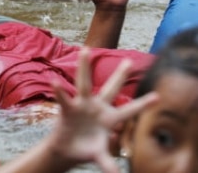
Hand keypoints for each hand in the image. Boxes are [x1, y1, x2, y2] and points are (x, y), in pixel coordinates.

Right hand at [48, 48, 157, 172]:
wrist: (67, 149)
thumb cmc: (86, 149)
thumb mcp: (99, 155)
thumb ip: (107, 163)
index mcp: (109, 119)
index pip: (129, 111)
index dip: (142, 104)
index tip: (158, 96)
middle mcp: (97, 108)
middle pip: (110, 89)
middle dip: (119, 76)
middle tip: (128, 61)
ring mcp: (82, 105)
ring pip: (84, 84)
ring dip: (84, 67)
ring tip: (85, 50)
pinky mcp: (68, 108)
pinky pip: (63, 98)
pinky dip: (59, 91)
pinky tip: (54, 81)